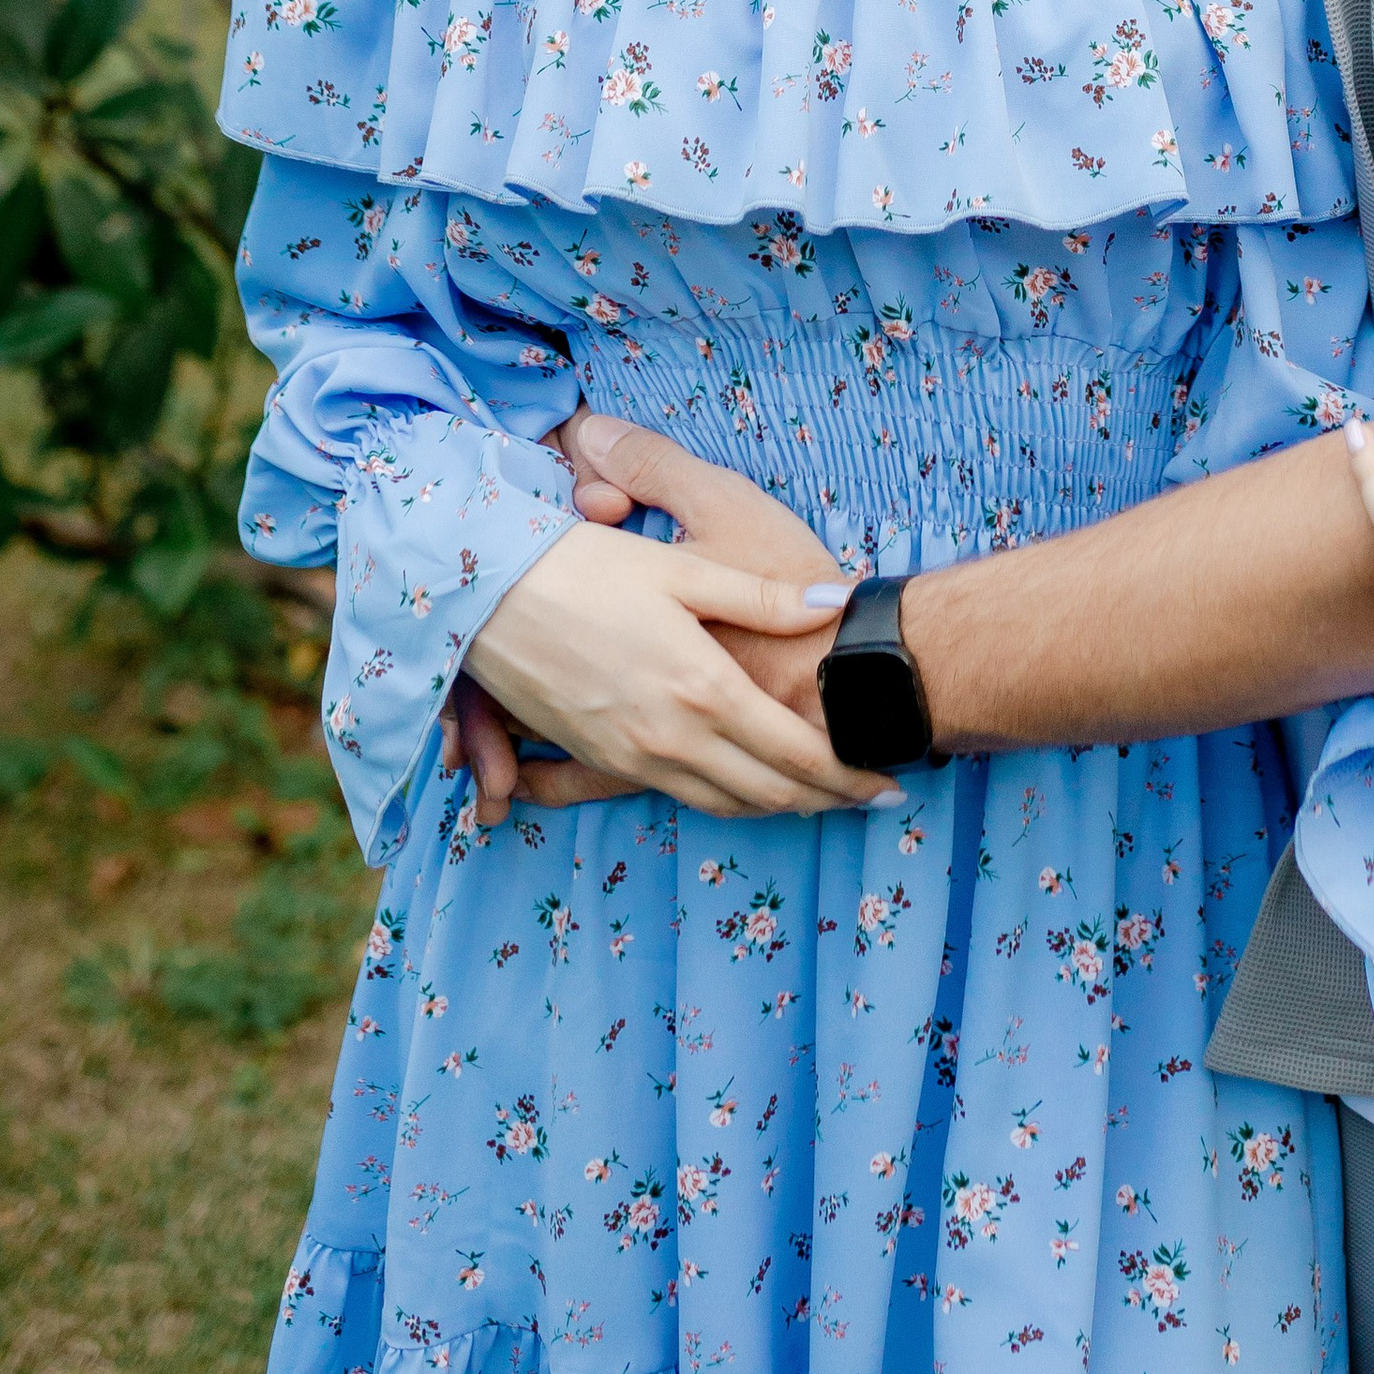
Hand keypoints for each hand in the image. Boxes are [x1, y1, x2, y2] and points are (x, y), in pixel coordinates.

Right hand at [458, 518, 892, 821]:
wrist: (483, 596)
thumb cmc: (586, 566)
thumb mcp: (682, 570)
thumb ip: (763, 596)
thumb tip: (837, 600)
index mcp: (703, 688)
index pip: (796, 753)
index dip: (850, 772)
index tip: (890, 780)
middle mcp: (672, 738)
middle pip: (768, 791)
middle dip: (828, 800)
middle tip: (873, 800)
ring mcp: (632, 757)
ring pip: (724, 803)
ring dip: (779, 806)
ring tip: (822, 799)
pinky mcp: (599, 762)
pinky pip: (677, 796)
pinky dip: (723, 800)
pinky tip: (743, 789)